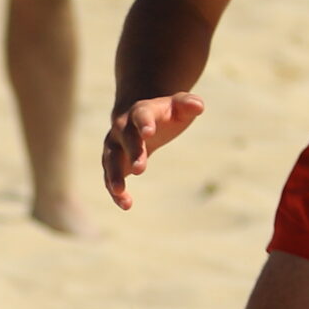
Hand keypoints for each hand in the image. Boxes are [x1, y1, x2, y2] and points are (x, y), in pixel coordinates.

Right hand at [101, 93, 205, 210]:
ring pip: (110, 159)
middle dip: (132, 152)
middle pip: (124, 138)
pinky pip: (109, 177)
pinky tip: (126, 205)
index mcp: (140, 111)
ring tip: (120, 192)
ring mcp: (114, 145)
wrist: (140, 118)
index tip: (148, 133)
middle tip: (140, 168)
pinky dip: (115, 191)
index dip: (144, 123)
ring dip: (114, 175)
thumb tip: (199, 106)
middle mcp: (122, 127)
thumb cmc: (165, 114)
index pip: (140, 115)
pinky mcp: (112, 162)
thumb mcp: (180, 106)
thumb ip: (189, 104)